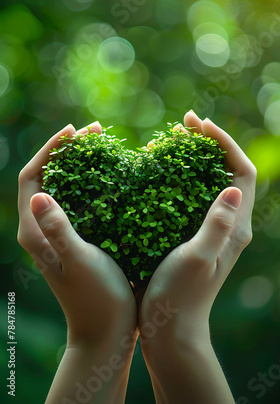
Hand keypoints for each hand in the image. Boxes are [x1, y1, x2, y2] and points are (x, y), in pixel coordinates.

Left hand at [18, 122, 137, 402]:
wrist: (106, 332)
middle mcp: (40, 229)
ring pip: (63, 185)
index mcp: (34, 231)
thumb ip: (58, 229)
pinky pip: (78, 200)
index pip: (32, 176)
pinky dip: (91, 182)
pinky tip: (113, 177)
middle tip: (94, 131)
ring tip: (103, 145)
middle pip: (46, 176)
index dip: (50, 149)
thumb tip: (38, 194)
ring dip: (80, 163)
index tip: (75, 131)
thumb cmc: (97, 299)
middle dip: (66, 149)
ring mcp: (57, 233)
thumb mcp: (79, 261)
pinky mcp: (75, 238)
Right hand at [138, 111, 256, 402]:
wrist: (168, 330)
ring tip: (171, 142)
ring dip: (195, 158)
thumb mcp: (198, 257)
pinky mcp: (193, 235)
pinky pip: (192, 196)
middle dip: (210, 143)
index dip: (225, 143)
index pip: (242, 171)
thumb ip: (217, 224)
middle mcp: (229, 225)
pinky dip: (179, 178)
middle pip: (228, 171)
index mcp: (236, 227)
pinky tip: (158, 174)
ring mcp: (211, 230)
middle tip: (184, 125)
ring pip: (209, 181)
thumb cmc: (180, 297)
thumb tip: (233, 186)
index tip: (199, 125)